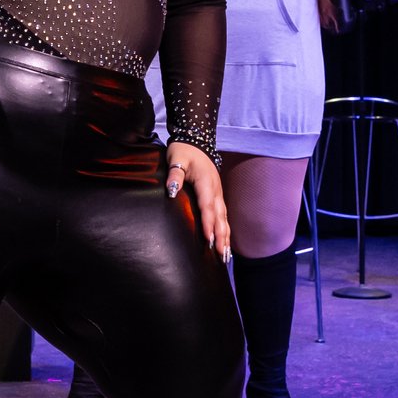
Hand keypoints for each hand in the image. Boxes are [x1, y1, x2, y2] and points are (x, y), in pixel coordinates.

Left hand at [165, 142, 232, 258]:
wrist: (196, 142)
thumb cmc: (184, 151)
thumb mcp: (176, 159)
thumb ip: (175, 175)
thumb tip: (172, 191)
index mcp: (206, 182)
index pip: (207, 206)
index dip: (208, 223)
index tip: (209, 239)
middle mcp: (215, 190)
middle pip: (220, 217)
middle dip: (221, 236)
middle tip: (221, 254)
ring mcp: (218, 194)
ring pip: (224, 218)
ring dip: (226, 236)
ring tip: (226, 255)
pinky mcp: (217, 196)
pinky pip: (223, 216)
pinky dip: (225, 230)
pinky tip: (225, 243)